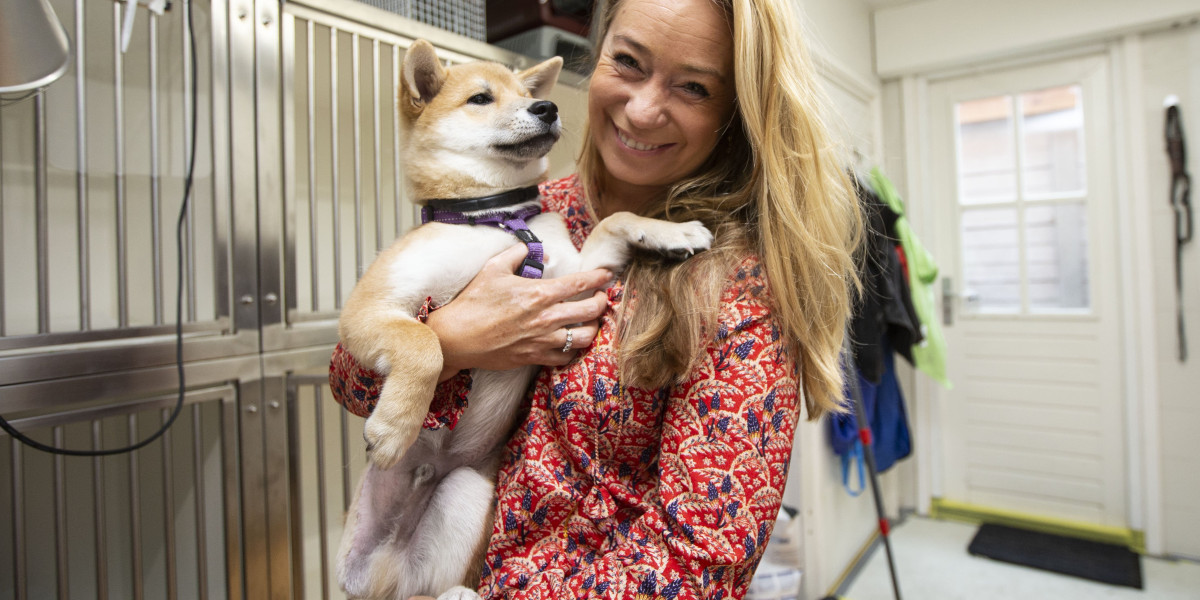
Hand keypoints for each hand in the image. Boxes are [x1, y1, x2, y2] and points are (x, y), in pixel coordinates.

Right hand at [425, 244, 610, 379]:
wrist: (457, 337)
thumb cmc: (473, 302)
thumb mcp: (493, 268)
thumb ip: (517, 253)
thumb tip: (533, 248)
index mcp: (539, 293)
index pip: (580, 283)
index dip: (599, 277)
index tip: (607, 274)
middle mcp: (546, 318)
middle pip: (591, 311)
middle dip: (602, 303)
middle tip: (601, 298)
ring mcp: (542, 341)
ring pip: (584, 338)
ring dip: (593, 328)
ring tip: (591, 322)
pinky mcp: (534, 358)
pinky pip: (565, 357)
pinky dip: (573, 350)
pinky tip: (572, 343)